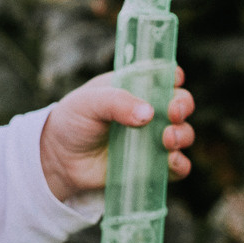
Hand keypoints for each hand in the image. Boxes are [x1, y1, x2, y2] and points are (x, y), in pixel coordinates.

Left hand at [39, 66, 195, 203]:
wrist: (59, 159)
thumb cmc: (73, 121)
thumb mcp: (88, 102)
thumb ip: (116, 102)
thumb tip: (149, 114)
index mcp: (135, 88)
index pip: (165, 76)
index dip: (174, 77)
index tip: (174, 82)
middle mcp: (150, 111)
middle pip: (181, 104)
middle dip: (183, 106)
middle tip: (173, 113)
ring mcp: (152, 139)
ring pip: (183, 134)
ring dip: (183, 135)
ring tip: (167, 140)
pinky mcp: (152, 165)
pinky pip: (177, 166)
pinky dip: (181, 164)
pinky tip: (171, 161)